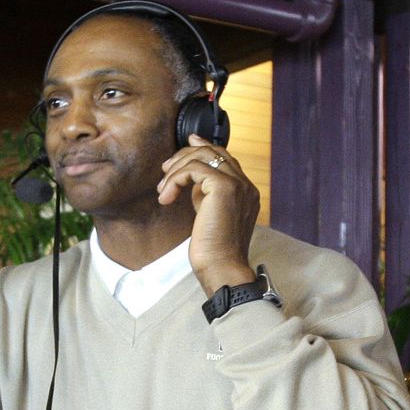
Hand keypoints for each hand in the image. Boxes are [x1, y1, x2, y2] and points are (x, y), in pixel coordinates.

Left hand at [156, 134, 259, 294]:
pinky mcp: (224, 187)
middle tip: (165, 169)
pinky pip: (194, 169)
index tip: (189, 142)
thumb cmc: (214, 250)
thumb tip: (191, 179)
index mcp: (246, 191)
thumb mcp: (209, 215)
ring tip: (163, 190)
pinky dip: (175, 179)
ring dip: (176, 170)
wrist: (222, 267)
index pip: (226, 158)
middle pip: (215, 152)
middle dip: (186, 154)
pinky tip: (166, 196)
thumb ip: (205, 195)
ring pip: (203, 156)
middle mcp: (246, 185)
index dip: (206, 146)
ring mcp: (238, 184)